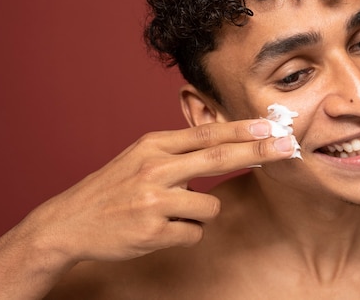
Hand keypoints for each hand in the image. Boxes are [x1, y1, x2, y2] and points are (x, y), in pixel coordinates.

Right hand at [26, 119, 294, 263]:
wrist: (70, 222)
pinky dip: (184, 233)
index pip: (206, 134)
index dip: (242, 129)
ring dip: (198, 213)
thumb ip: (179, 151)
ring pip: (209, 206)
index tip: (271, 125)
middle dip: (258, 151)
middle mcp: (155, 169)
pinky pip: (193, 233)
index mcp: (153, 146)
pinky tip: (158, 229)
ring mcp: (154, 200)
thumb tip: (225, 145)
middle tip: (289, 147)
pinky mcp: (153, 231)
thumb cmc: (113, 187)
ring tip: (168, 212)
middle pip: (218, 157)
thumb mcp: (140, 156)